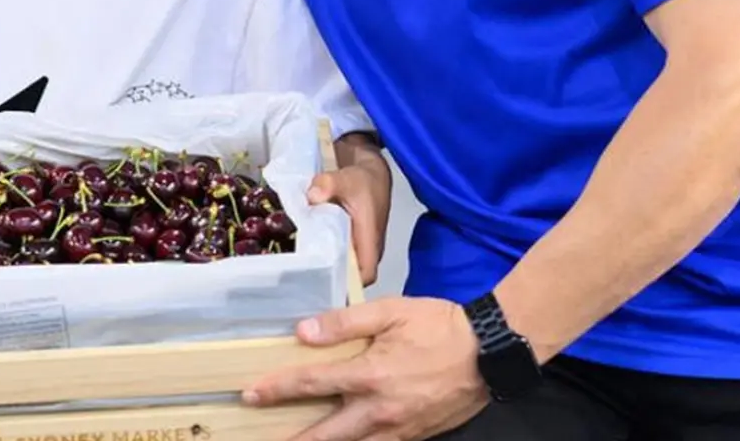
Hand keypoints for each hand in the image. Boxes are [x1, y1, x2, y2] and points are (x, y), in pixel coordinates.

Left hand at [244, 297, 487, 440]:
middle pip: (324, 436)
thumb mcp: (392, 312)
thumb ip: (346, 322)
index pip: (312, 384)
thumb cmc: (440, 327)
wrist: (490, 353)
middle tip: (265, 439)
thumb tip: (304, 331)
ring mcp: (397, 431)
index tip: (250, 394)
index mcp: (369, 375)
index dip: (277, 389)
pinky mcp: (413, 438)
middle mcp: (378, 411)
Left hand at [310, 153, 391, 285]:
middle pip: (351, 280)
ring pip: (343, 272)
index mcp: (370, 241)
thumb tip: (312, 196)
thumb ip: (329, 185)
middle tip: (298, 282)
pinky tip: (302, 258)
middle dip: (328, 283)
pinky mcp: (352, 247)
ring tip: (296, 274)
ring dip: (324, 272)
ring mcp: (360, 251)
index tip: (320, 285)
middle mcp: (367, 252)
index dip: (346, 286)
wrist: (371, 176)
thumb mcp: (346, 178)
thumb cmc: (362, 181)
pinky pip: (338, 261)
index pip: (364, 275)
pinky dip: (322, 260)